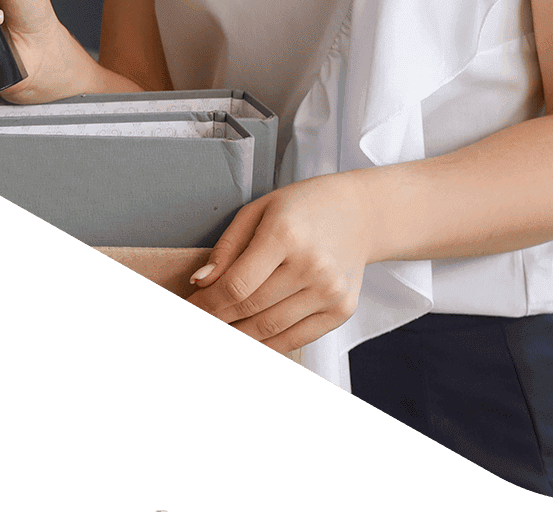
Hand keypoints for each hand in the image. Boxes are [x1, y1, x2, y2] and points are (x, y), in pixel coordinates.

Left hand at [185, 172, 378, 354]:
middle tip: (199, 324)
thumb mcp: (259, 210)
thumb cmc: (305, 206)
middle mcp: (311, 265)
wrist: (361, 213)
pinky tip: (250, 341)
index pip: (236, 285)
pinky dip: (268, 346)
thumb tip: (201, 283)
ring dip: (238, 337)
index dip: (207, 304)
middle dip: (217, 321)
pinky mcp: (341, 310)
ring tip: (220, 332)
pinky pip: (296, 339)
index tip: (191, 309)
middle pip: (250, 310)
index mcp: (285, 234)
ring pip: (270, 330)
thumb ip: (227, 248)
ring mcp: (329, 291)